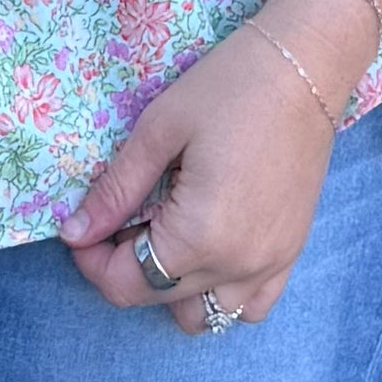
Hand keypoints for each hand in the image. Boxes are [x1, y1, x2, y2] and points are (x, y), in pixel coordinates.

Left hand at [64, 25, 351, 330]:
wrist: (306, 66)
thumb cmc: (229, 86)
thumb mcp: (159, 130)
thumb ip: (116, 190)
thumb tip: (74, 233)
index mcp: (201, 236)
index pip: (126, 285)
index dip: (91, 261)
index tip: (82, 227)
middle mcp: (239, 265)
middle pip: (159, 299)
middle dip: (125, 266)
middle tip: (121, 215)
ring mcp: (271, 265)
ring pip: (204, 315)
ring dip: (172, 287)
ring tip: (165, 234)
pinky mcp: (291, 253)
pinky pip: (249, 305)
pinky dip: (220, 290)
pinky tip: (209, 247)